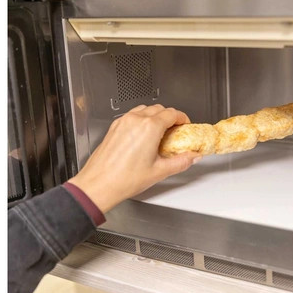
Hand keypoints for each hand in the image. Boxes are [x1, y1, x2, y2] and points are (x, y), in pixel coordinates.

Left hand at [68, 104, 200, 212]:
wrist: (99, 184)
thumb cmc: (123, 179)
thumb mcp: (160, 171)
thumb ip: (181, 161)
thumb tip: (192, 157)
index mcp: (149, 128)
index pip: (172, 113)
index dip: (183, 118)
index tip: (185, 125)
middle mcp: (136, 120)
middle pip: (160, 109)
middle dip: (171, 117)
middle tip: (176, 131)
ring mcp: (123, 122)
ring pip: (145, 109)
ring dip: (156, 116)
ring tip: (160, 132)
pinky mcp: (115, 127)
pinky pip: (133, 116)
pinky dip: (142, 120)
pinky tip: (144, 135)